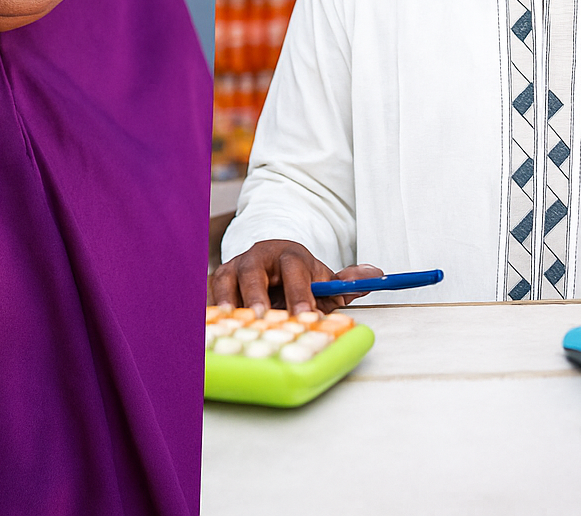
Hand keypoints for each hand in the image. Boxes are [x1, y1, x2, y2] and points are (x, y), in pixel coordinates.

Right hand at [209, 238, 382, 314]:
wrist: (269, 259)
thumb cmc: (297, 277)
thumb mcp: (321, 277)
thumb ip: (346, 281)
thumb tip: (377, 275)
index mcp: (289, 255)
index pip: (295, 270)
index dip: (300, 293)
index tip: (306, 316)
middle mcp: (257, 257)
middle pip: (253, 272)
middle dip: (256, 295)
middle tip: (260, 317)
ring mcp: (233, 267)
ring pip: (223, 279)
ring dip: (225, 301)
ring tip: (228, 321)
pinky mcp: (213, 280)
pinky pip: (204, 291)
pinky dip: (204, 306)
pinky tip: (205, 325)